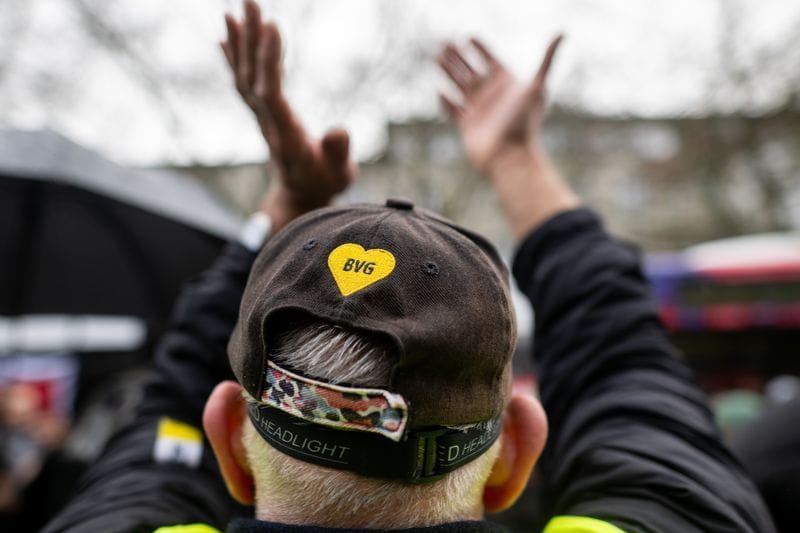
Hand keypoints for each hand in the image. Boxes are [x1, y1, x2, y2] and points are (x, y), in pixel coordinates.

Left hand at [222, 0, 355, 231]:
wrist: (301, 198)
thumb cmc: (324, 184)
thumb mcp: (339, 174)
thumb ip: (338, 153)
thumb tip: (339, 130)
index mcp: (287, 134)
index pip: (271, 92)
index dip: (269, 60)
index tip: (274, 26)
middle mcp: (268, 122)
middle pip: (252, 77)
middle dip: (251, 39)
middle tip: (251, 1)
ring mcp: (263, 117)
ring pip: (245, 76)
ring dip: (240, 42)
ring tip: (236, 9)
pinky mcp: (264, 114)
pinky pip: (244, 81)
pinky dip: (235, 56)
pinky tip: (229, 34)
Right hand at [438, 36, 561, 175]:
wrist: (510, 156)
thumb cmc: (524, 123)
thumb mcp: (537, 87)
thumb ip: (547, 59)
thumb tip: (562, 33)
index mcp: (506, 85)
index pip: (491, 61)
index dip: (480, 49)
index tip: (469, 36)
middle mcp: (492, 96)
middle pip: (471, 71)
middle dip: (458, 57)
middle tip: (445, 43)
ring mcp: (479, 110)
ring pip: (459, 86)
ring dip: (448, 72)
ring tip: (437, 57)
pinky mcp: (467, 125)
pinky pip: (453, 110)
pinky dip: (445, 101)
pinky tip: (439, 91)